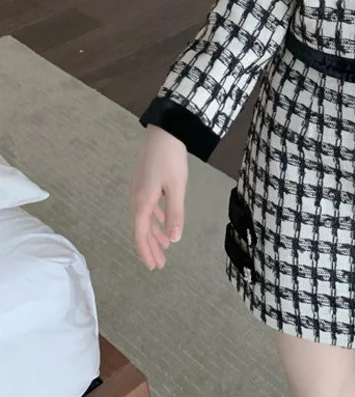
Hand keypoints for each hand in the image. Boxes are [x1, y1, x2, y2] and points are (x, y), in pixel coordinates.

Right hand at [129, 125, 187, 269]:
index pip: (140, 234)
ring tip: (165, 246)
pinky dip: (155, 218)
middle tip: (159, 263)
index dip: (146, 251)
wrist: (164, 130)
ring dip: (154, 233)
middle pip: (141, 229)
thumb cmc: (171, 158)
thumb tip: (174, 239)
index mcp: (142, 201)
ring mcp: (139, 188)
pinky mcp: (144, 181)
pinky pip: (147, 206)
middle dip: (150, 247)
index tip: (154, 266)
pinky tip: (163, 223)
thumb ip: (175, 213)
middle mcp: (136, 197)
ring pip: (144, 218)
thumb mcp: (177, 187)